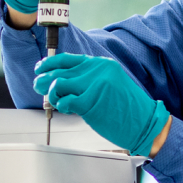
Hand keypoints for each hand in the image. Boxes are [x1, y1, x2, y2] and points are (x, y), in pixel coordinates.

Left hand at [34, 53, 169, 155]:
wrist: (145, 123)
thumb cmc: (128, 109)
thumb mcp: (109, 84)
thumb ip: (88, 79)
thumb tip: (62, 81)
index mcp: (101, 64)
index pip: (68, 59)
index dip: (50, 63)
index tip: (40, 68)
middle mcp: (97, 71)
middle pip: (60, 71)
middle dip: (44, 79)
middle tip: (38, 86)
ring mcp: (93, 85)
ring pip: (58, 84)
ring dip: (52, 94)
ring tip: (56, 101)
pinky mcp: (90, 102)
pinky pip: (65, 101)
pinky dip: (62, 106)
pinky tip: (68, 108)